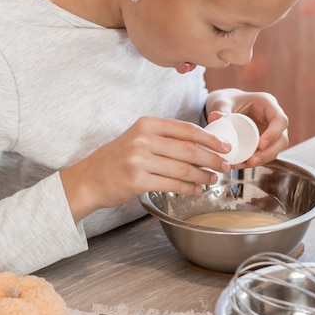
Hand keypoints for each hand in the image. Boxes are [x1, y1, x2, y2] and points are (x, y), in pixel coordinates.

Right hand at [60, 117, 231, 221]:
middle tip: (225, 165)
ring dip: (203, 176)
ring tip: (213, 179)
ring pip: (183, 169)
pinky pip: (172, 185)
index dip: (210, 138)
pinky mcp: (137, 181)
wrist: (88, 179)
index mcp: (146, 124)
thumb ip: (166, 137)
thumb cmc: (117, 158)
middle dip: (212, 159)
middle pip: (189, 149)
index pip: (187, 129)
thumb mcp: (138, 138)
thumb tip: (203, 143)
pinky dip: (188, 188)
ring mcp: (139, 160)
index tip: (226, 146)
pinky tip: (197, 189)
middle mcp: (143, 139)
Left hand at [205, 88, 288, 167]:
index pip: (280, 120)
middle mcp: (272, 119)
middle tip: (252, 161)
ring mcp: (270, 132)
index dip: (274, 134)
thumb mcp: (222, 102)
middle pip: (282, 139)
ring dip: (262, 160)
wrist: (225, 106)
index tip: (260, 145)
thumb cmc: (227, 100)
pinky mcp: (264, 143)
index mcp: (268, 104)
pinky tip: (240, 165)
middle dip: (269, 153)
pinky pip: (263, 155)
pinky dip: (253, 162)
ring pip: (275, 150)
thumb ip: (220, 109)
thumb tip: (215, 118)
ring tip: (244, 164)